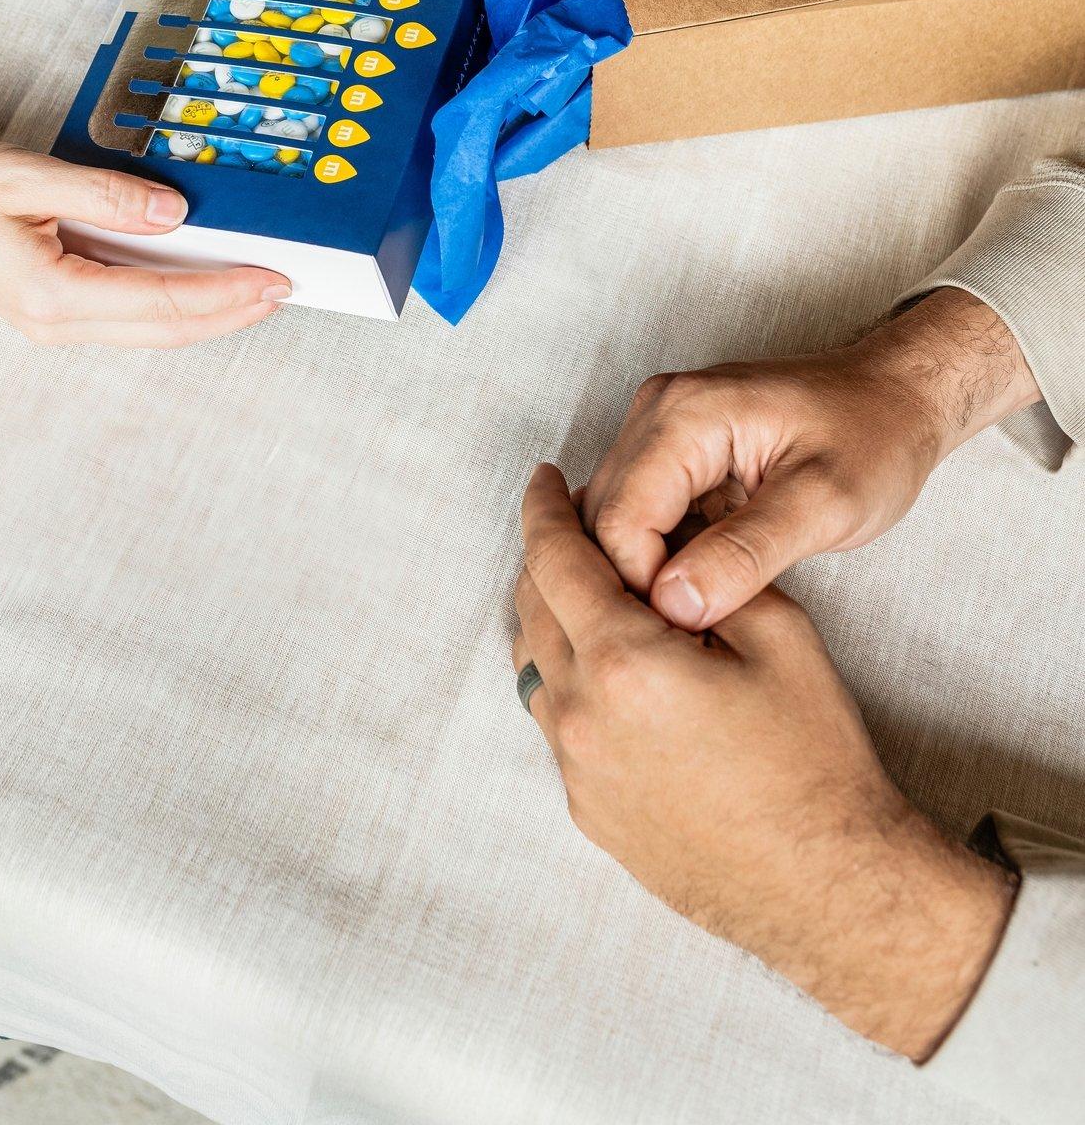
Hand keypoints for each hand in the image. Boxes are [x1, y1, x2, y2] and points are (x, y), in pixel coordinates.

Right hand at [0, 142, 289, 344]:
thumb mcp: (28, 175)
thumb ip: (106, 195)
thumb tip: (173, 213)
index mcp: (51, 293)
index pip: (161, 302)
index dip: (224, 293)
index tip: (271, 278)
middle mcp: (56, 321)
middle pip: (165, 330)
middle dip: (230, 313)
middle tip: (283, 290)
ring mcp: (55, 322)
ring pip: (150, 330)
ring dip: (206, 314)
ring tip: (256, 292)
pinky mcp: (55, 310)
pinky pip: (129, 316)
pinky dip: (173, 306)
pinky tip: (201, 288)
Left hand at [513, 465, 1014, 1058]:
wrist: (829, 884)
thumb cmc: (814, 758)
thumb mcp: (779, 634)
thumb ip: (709, 575)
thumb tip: (667, 545)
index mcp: (624, 661)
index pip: (554, 559)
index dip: (545, 509)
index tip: (545, 479)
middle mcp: (581, 716)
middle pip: (533, 609)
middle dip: (548, 556)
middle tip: (577, 523)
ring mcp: (578, 771)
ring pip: (535, 667)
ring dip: (555, 618)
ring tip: (597, 592)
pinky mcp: (588, 810)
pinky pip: (557, 722)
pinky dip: (570, 678)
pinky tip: (616, 668)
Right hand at [582, 289, 1040, 631]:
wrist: (897, 395)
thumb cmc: (875, 438)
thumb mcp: (826, 503)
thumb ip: (747, 553)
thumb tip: (675, 604)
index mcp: (686, 413)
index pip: (619, 520)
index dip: (642, 588)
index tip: (691, 635)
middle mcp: (657, 409)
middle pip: (604, 517)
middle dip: (636, 581)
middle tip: (693, 636)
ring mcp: (660, 424)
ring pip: (615, 516)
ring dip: (645, 569)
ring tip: (699, 613)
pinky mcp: (672, 445)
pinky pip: (640, 508)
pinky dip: (660, 551)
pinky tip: (701, 582)